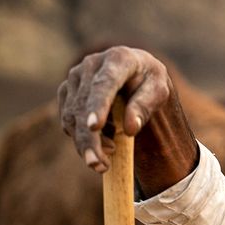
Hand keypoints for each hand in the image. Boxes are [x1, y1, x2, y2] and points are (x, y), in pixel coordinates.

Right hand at [58, 47, 196, 192]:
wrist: (135, 73)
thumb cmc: (149, 82)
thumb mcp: (158, 91)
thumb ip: (145, 106)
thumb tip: (130, 128)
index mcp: (118, 59)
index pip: (105, 84)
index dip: (98, 105)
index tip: (94, 127)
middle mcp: (91, 64)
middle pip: (84, 105)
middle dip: (90, 138)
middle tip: (98, 165)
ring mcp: (75, 77)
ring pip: (71, 116)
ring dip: (86, 143)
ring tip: (105, 161)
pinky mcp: (66, 90)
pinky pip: (67, 119)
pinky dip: (81, 137)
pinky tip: (102, 144)